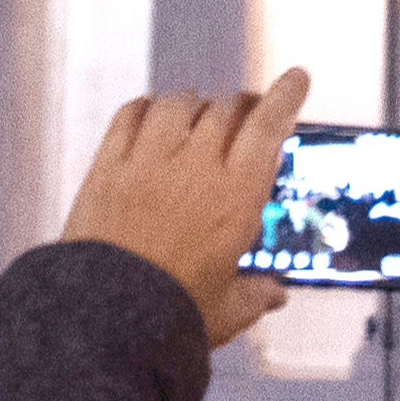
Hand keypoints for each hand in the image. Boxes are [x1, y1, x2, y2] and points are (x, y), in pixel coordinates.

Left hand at [62, 68, 309, 347]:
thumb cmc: (169, 316)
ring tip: (197, 110)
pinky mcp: (108, 167)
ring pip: (178, 103)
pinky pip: (129, 116)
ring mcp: (148, 163)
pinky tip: (150, 113)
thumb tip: (275, 295)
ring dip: (194, 102)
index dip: (285, 96)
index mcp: (236, 199)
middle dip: (240, 104)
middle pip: (225, 108)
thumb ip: (255, 295)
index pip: (268, 127)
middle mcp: (196, 170)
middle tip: (244, 110)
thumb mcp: (227, 310)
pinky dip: (145, 107)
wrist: (104, 321)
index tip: (295, 79)